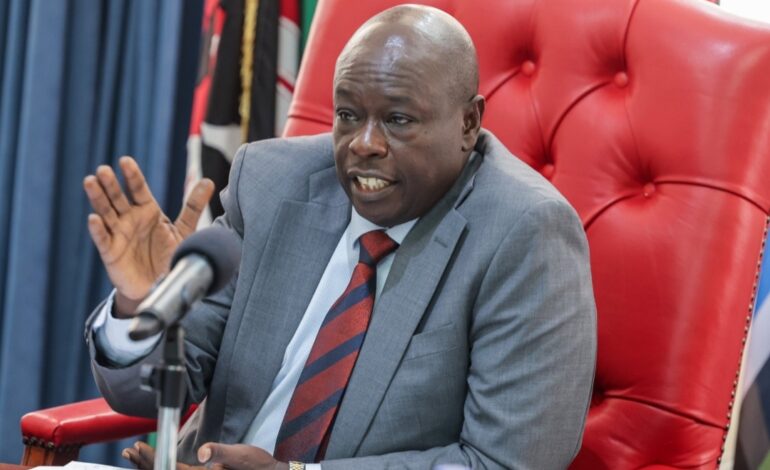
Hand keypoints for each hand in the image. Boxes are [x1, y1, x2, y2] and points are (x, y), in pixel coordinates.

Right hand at [84, 157, 213, 316]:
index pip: (138, 189)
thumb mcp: (184, 229)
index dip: (132, 175)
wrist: (161, 284)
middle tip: (103, 169)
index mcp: (147, 210)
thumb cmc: (169, 254)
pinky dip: (98, 229)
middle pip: (117, 197)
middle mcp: (130, 218)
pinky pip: (103, 239)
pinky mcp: (111, 252)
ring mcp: (118, 234)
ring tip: (90, 182)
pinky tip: (94, 218)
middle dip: (110, 183)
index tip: (125, 161)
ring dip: (97, 198)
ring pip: (105, 212)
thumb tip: (209, 182)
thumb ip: (193, 206)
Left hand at [122, 441, 288, 469]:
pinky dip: (162, 467)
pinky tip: (156, 461)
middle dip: (144, 465)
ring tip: (133, 456)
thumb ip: (221, 453)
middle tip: (129, 451)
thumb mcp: (242, 456)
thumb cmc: (258, 466)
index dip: (152, 461)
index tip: (138, 448)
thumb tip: (204, 452)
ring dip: (149, 468)